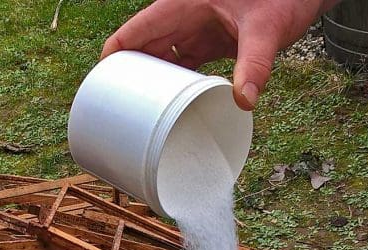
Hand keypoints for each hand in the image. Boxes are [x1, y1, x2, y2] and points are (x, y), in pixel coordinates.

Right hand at [101, 0, 332, 109]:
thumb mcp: (266, 29)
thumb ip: (256, 63)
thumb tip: (245, 102)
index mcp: (181, 6)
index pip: (132, 33)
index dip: (112, 60)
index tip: (101, 91)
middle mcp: (182, 18)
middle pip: (143, 51)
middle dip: (131, 81)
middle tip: (123, 119)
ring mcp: (196, 30)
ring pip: (163, 60)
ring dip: (154, 87)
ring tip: (144, 121)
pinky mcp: (211, 41)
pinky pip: (184, 64)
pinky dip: (178, 85)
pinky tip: (176, 109)